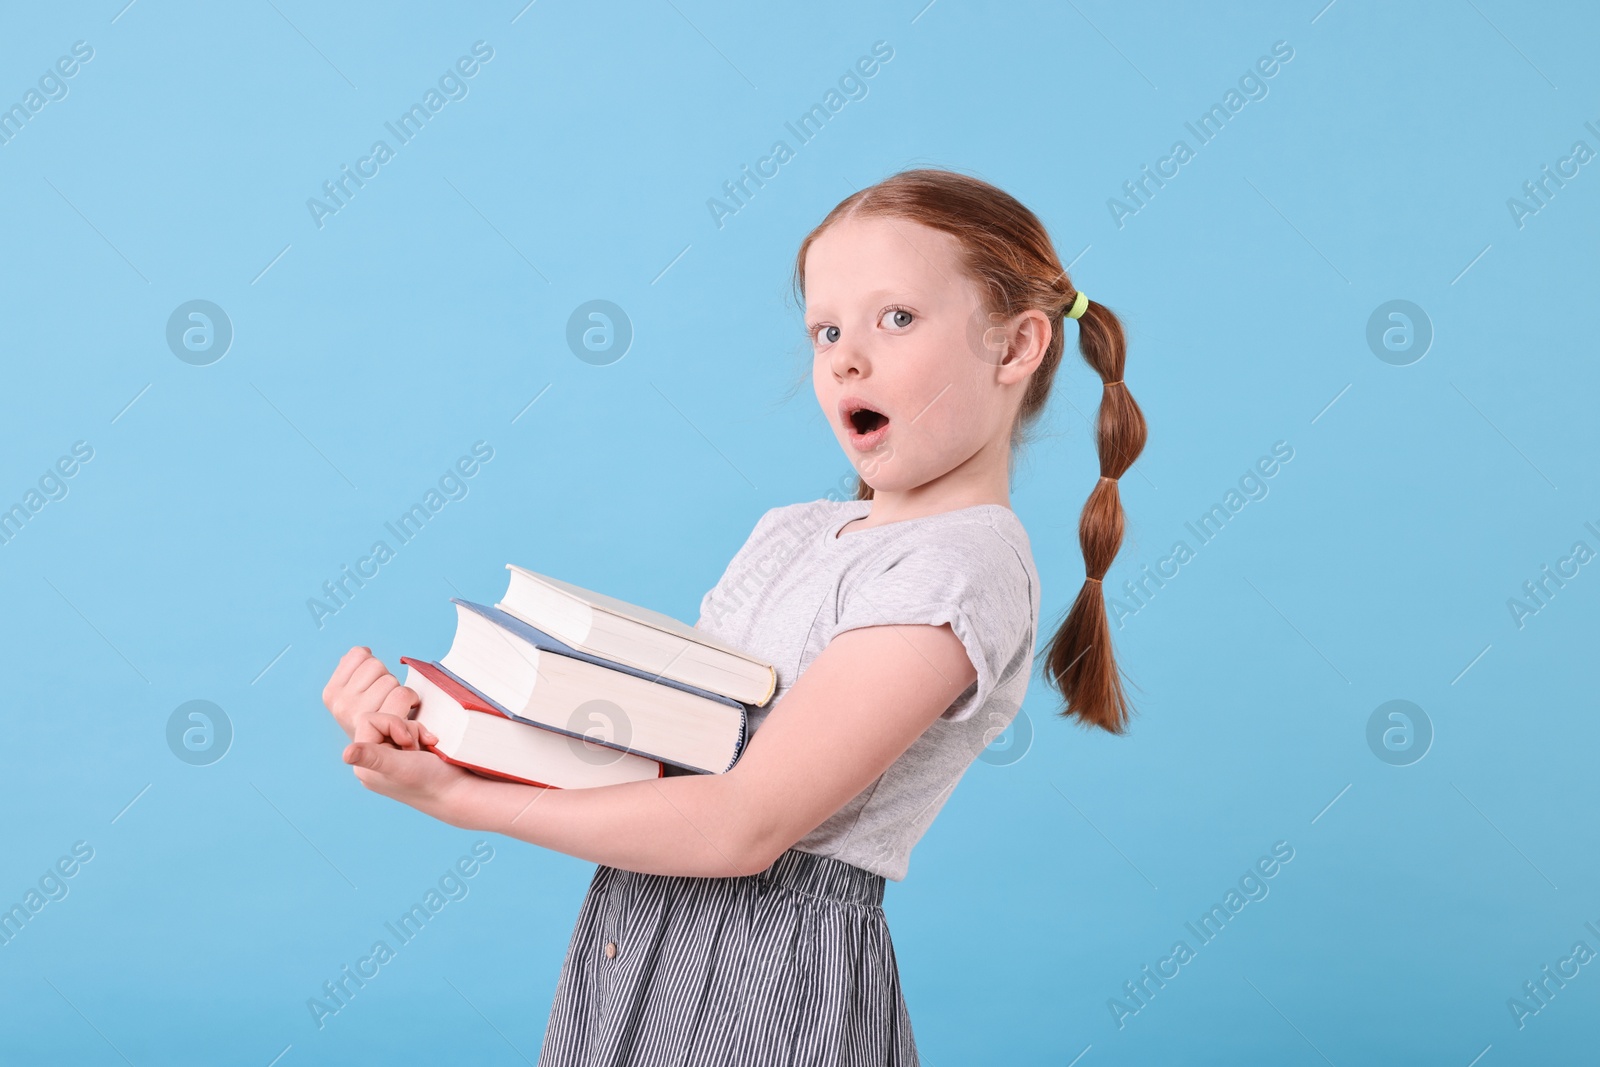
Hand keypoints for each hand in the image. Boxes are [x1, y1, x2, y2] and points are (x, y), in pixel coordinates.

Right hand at [322, 646, 419, 740]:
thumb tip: (362, 651)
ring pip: (390, 681)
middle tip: (390, 707)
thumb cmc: (389, 731)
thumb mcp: (365, 701)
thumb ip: (359, 676)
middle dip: (388, 682)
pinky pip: (402, 695)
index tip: (377, 690)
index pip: (359, 654)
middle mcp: (340, 706)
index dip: (376, 669)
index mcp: (332, 694)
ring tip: (399, 718)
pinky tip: (408, 720)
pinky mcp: (377, 728)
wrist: (410, 772)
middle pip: (375, 665)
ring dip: (402, 696)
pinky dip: (412, 703)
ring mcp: (354, 716)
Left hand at [344, 712, 472, 819]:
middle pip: (383, 719)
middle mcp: (375, 760)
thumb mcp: (400, 767)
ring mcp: (391, 756)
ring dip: (416, 731)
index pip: (369, 720)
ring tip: (423, 750)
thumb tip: (345, 754)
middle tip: (416, 749)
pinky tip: (429, 748)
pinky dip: (422, 734)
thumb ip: (373, 756)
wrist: (459, 790)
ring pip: (398, 722)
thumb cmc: (432, 781)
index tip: (408, 743)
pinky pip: (409, 729)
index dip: (393, 724)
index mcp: (365, 764)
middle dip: (406, 728)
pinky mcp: (406, 753)